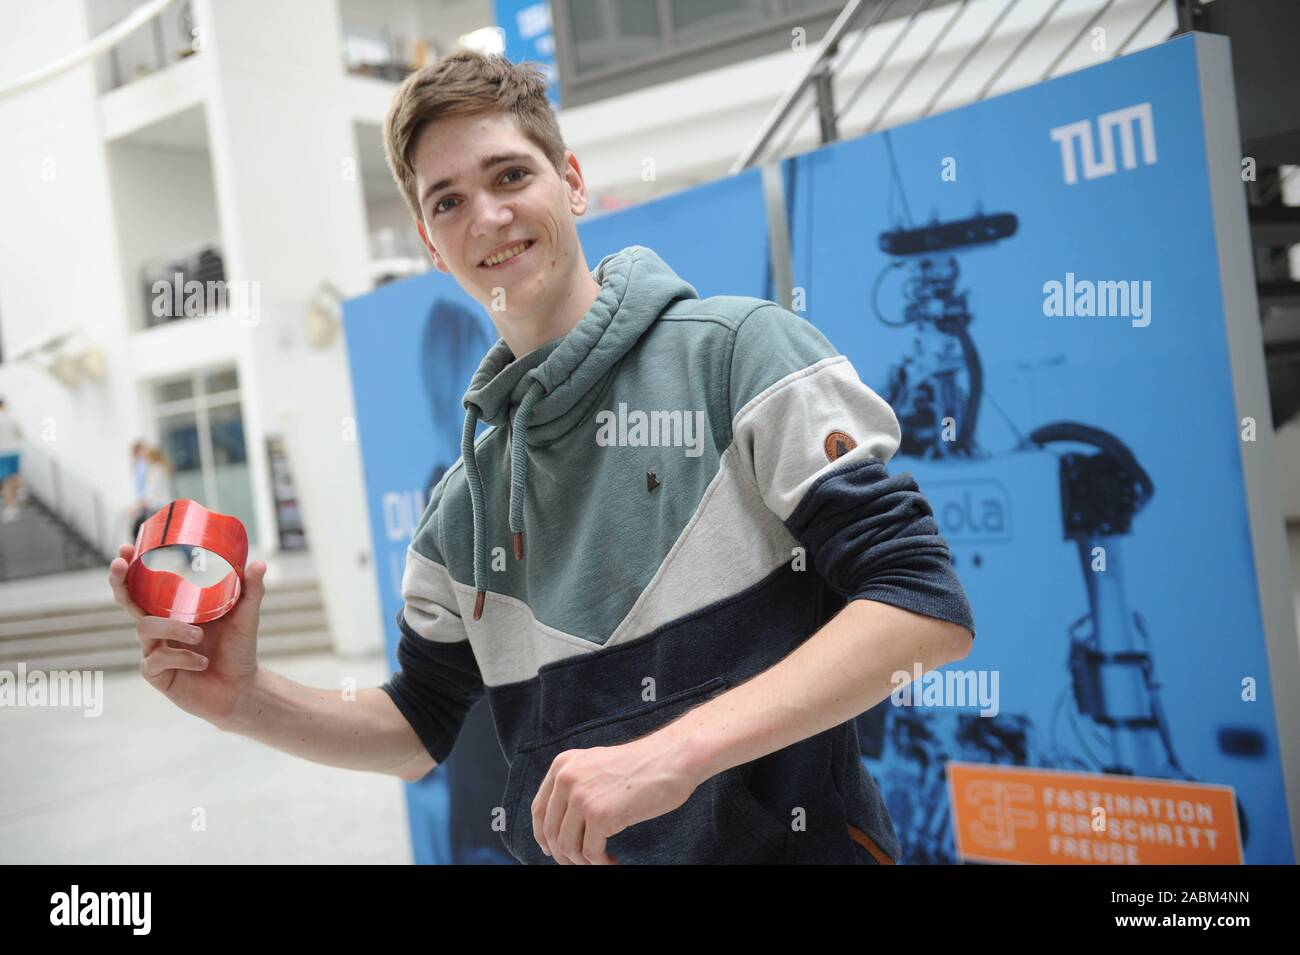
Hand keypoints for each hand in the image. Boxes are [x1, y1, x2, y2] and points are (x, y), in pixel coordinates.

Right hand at [108, 543, 267, 727]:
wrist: (241, 688)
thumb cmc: (238, 650)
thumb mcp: (246, 616)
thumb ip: (250, 591)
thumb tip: (258, 563)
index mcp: (175, 610)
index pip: (146, 586)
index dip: (131, 568)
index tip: (125, 548)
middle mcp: (160, 628)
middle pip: (128, 602)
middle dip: (120, 582)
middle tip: (121, 566)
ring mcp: (155, 650)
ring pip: (145, 628)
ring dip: (173, 628)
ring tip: (199, 636)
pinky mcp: (156, 674)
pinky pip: (157, 660)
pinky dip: (182, 657)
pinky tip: (201, 662)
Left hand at [531, 733, 701, 863]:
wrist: (673, 758)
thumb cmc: (642, 765)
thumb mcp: (597, 766)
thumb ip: (576, 786)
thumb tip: (562, 825)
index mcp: (563, 765)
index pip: (539, 810)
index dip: (543, 836)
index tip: (552, 851)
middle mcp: (566, 779)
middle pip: (551, 832)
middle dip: (564, 855)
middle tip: (584, 863)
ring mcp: (581, 797)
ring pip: (567, 847)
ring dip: (583, 863)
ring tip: (602, 862)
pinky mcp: (599, 815)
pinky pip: (590, 853)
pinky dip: (600, 864)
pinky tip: (612, 861)